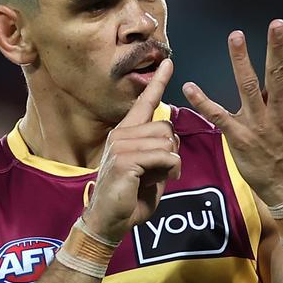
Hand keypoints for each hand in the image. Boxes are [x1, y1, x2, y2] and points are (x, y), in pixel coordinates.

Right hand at [82, 60, 179, 241]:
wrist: (110, 221)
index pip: (145, 102)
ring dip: (171, 165)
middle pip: (166, 128)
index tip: (170, 62)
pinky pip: (165, 157)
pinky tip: (153, 182)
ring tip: (156, 179)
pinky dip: (169, 172)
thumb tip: (171, 139)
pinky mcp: (125, 161)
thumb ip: (159, 150)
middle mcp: (121, 134)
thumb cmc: (131, 196)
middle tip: (162, 171)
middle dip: (172, 151)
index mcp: (127, 133)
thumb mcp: (151, 168)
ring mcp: (121, 146)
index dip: (159, 82)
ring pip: (167, 143)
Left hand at [181, 20, 282, 203]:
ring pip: (248, 86)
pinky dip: (203, 102)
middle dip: (277, 48)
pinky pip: (218, 116)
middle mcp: (279, 111)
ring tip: (236, 37)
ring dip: (241, 61)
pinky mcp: (238, 136)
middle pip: (278, 74)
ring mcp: (258, 123)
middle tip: (276, 24)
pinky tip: (188, 86)